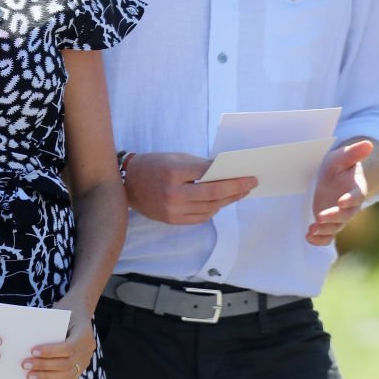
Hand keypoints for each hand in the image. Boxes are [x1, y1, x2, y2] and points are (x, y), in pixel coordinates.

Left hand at [22, 306, 95, 378]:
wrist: (80, 308)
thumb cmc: (66, 309)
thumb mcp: (58, 312)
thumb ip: (48, 327)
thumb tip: (27, 344)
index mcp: (84, 333)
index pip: (68, 347)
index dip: (50, 351)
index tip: (32, 351)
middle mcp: (88, 349)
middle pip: (66, 363)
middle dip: (44, 366)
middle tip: (25, 365)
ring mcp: (86, 359)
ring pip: (67, 374)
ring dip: (47, 376)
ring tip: (29, 376)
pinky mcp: (82, 367)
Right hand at [124, 152, 256, 224]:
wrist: (127, 184)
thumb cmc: (153, 165)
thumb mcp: (176, 158)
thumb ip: (199, 165)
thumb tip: (225, 172)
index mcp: (173, 173)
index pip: (209, 174)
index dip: (231, 176)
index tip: (248, 175)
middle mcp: (173, 194)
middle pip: (212, 194)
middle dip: (235, 189)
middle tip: (251, 184)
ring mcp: (172, 210)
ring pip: (209, 208)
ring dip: (227, 200)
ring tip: (240, 193)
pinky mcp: (172, 221)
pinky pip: (200, 218)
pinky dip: (213, 210)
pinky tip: (222, 202)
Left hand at [307, 140, 373, 245]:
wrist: (335, 177)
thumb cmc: (339, 165)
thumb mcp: (342, 157)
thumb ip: (353, 153)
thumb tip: (368, 144)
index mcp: (355, 189)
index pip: (356, 196)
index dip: (350, 199)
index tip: (342, 201)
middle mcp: (349, 206)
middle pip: (345, 215)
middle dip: (334, 217)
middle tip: (321, 217)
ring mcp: (339, 215)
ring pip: (335, 227)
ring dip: (324, 230)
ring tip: (312, 230)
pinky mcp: (330, 222)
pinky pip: (328, 235)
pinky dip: (320, 239)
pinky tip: (309, 237)